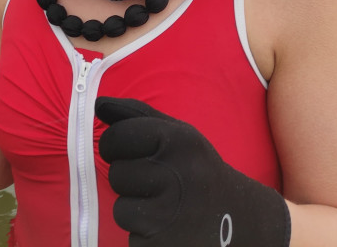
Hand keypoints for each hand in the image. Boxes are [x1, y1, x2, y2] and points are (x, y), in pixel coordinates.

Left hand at [96, 97, 289, 246]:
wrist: (238, 219)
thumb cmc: (197, 169)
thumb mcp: (178, 134)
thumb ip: (136, 115)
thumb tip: (98, 104)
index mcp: (176, 140)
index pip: (115, 138)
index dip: (115, 146)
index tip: (131, 153)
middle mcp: (174, 174)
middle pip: (116, 174)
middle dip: (130, 180)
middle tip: (159, 184)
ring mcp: (169, 214)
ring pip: (121, 208)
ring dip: (137, 209)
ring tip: (166, 206)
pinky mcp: (162, 245)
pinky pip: (132, 236)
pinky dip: (146, 234)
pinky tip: (169, 227)